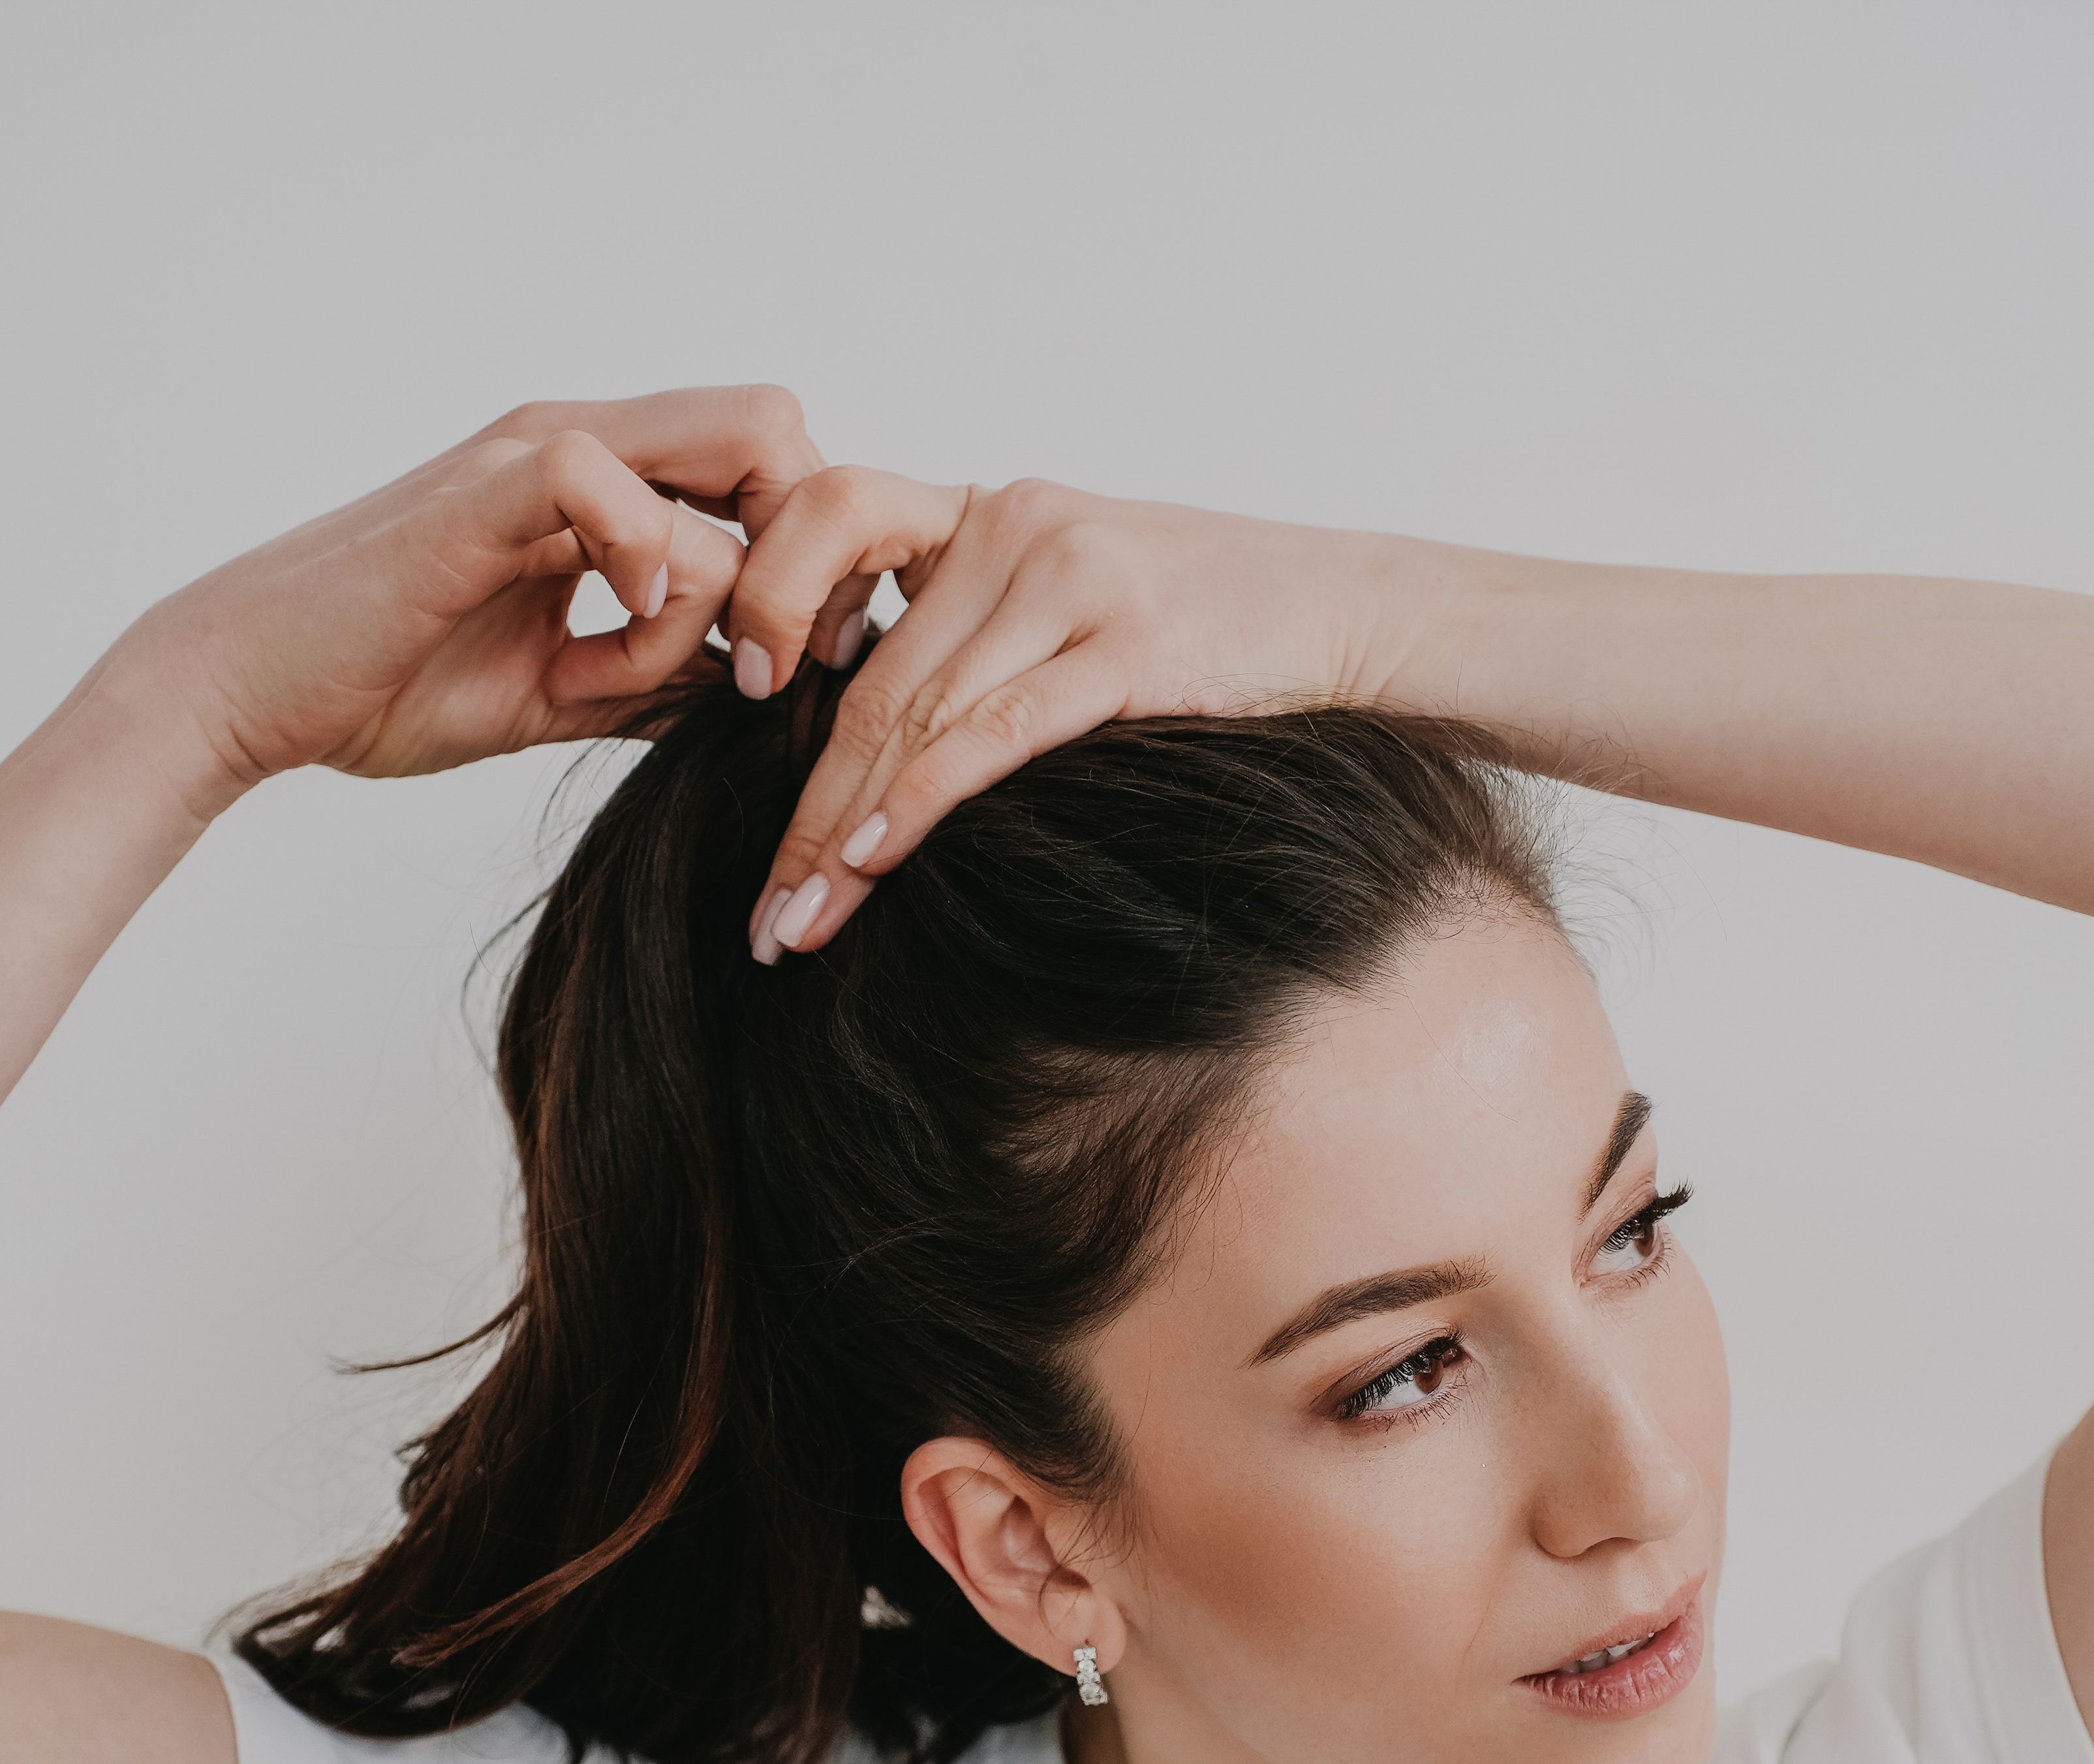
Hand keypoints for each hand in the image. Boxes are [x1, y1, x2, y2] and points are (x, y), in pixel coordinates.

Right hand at [113, 385, 829, 814]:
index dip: (807, 560)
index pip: (764, 462)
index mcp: (600, 489)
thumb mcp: (562, 695)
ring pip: (726, 447)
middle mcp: (578, 447)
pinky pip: (609, 478)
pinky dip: (643, 561)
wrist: (251, 695)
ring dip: (724, 584)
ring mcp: (529, 460)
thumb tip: (754, 699)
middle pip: (772, 423)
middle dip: (800, 550)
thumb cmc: (385, 687)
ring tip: (650, 667)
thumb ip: (657, 683)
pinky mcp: (482, 492)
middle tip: (767, 663)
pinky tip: (614, 628)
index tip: (791, 664)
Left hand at [718, 476, 1417, 955]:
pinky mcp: (1127, 645)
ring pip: (914, 714)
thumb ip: (986, 634)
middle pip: (869, 675)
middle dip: (801, 806)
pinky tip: (873, 861)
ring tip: (800, 923)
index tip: (734, 712)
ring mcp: (1071, 580)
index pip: (832, 524)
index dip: (767, 609)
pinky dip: (921, 803)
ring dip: (843, 834)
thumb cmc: (1220, 625)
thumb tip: (886, 742)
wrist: (1359, 607)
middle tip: (764, 910)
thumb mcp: (1083, 598)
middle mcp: (1016, 526)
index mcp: (991, 510)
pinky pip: (992, 734)